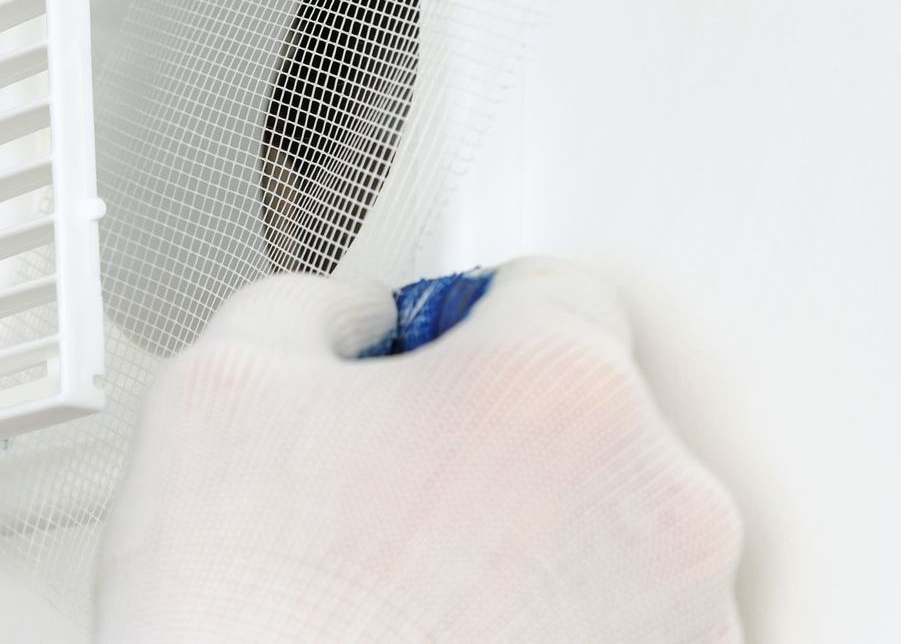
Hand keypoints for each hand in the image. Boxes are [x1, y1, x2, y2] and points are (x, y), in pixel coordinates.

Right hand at [96, 258, 743, 642]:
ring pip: (616, 532)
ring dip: (541, 543)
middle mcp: (658, 503)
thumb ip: (314, 306)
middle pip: (598, 416)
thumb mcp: (219, 387)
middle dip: (505, 440)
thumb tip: (361, 323)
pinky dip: (560, 631)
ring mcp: (682, 621)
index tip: (441, 362)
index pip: (558, 291)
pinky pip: (627, 629)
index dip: (477, 323)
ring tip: (420, 595)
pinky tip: (457, 643)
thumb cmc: (246, 619)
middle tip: (399, 495)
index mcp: (557, 389)